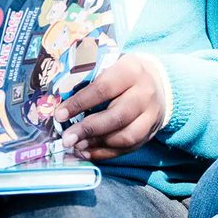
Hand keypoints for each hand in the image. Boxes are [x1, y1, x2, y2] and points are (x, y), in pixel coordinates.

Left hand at [53, 53, 167, 160]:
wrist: (158, 81)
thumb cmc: (123, 73)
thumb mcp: (110, 64)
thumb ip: (89, 79)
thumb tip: (61, 101)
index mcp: (131, 71)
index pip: (103, 89)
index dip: (80, 103)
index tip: (60, 115)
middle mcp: (144, 94)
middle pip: (117, 117)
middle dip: (89, 130)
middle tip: (67, 138)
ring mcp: (151, 115)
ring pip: (126, 137)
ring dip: (98, 145)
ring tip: (77, 147)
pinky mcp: (151, 132)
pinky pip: (129, 148)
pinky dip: (107, 153)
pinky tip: (88, 152)